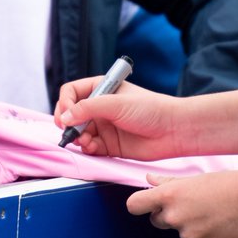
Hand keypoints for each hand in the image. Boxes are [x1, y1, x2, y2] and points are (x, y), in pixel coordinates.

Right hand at [54, 77, 185, 159]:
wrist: (173, 130)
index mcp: (102, 89)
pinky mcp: (109, 145)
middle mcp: (100, 107)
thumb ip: (88, 109)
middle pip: (72, 114)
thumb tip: (65, 117)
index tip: (65, 116)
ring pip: (79, 132)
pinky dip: (87, 148)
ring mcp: (104, 126)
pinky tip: (92, 147)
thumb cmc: (150, 109)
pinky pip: (89, 147)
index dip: (65, 103)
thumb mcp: (116, 103)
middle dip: (68, 124)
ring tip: (84, 141)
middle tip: (69, 131)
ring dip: (77, 137)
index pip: (72, 92)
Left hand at [127, 170, 237, 237]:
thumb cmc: (228, 183)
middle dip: (168, 214)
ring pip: (181, 231)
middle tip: (191, 204)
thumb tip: (149, 179)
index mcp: (170, 195)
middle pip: (156, 221)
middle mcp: (174, 217)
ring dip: (190, 224)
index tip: (146, 203)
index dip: (139, 204)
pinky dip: (206, 235)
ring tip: (213, 211)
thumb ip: (169, 182)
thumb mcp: (195, 179)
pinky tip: (221, 223)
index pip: (134, 205)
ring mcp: (188, 234)